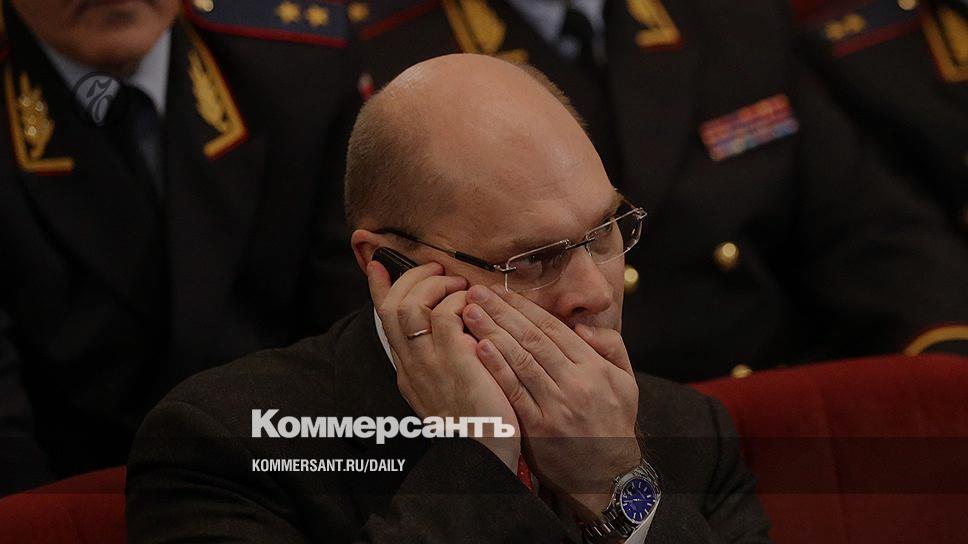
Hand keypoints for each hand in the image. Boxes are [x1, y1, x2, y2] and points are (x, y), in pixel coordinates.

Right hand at [366, 262, 519, 470]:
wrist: (486, 453)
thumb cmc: (478, 420)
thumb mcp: (449, 385)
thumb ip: (442, 355)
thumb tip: (446, 323)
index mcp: (407, 370)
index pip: (383, 321)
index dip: (378, 289)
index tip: (378, 265)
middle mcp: (411, 364)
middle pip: (391, 307)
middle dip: (410, 278)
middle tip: (434, 270)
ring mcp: (429, 362)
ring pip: (411, 306)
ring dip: (434, 285)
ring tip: (456, 284)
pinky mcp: (454, 360)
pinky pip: (444, 315)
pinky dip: (457, 301)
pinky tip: (472, 303)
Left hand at [462, 285, 640, 518]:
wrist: (608, 475)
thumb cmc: (613, 423)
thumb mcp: (627, 381)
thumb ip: (611, 347)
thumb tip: (582, 327)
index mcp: (593, 367)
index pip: (553, 328)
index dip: (523, 307)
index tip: (501, 292)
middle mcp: (574, 382)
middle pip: (532, 338)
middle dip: (501, 312)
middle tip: (476, 292)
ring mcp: (555, 405)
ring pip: (520, 360)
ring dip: (492, 332)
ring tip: (470, 312)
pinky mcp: (538, 426)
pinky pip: (514, 390)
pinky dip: (496, 367)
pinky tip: (479, 348)